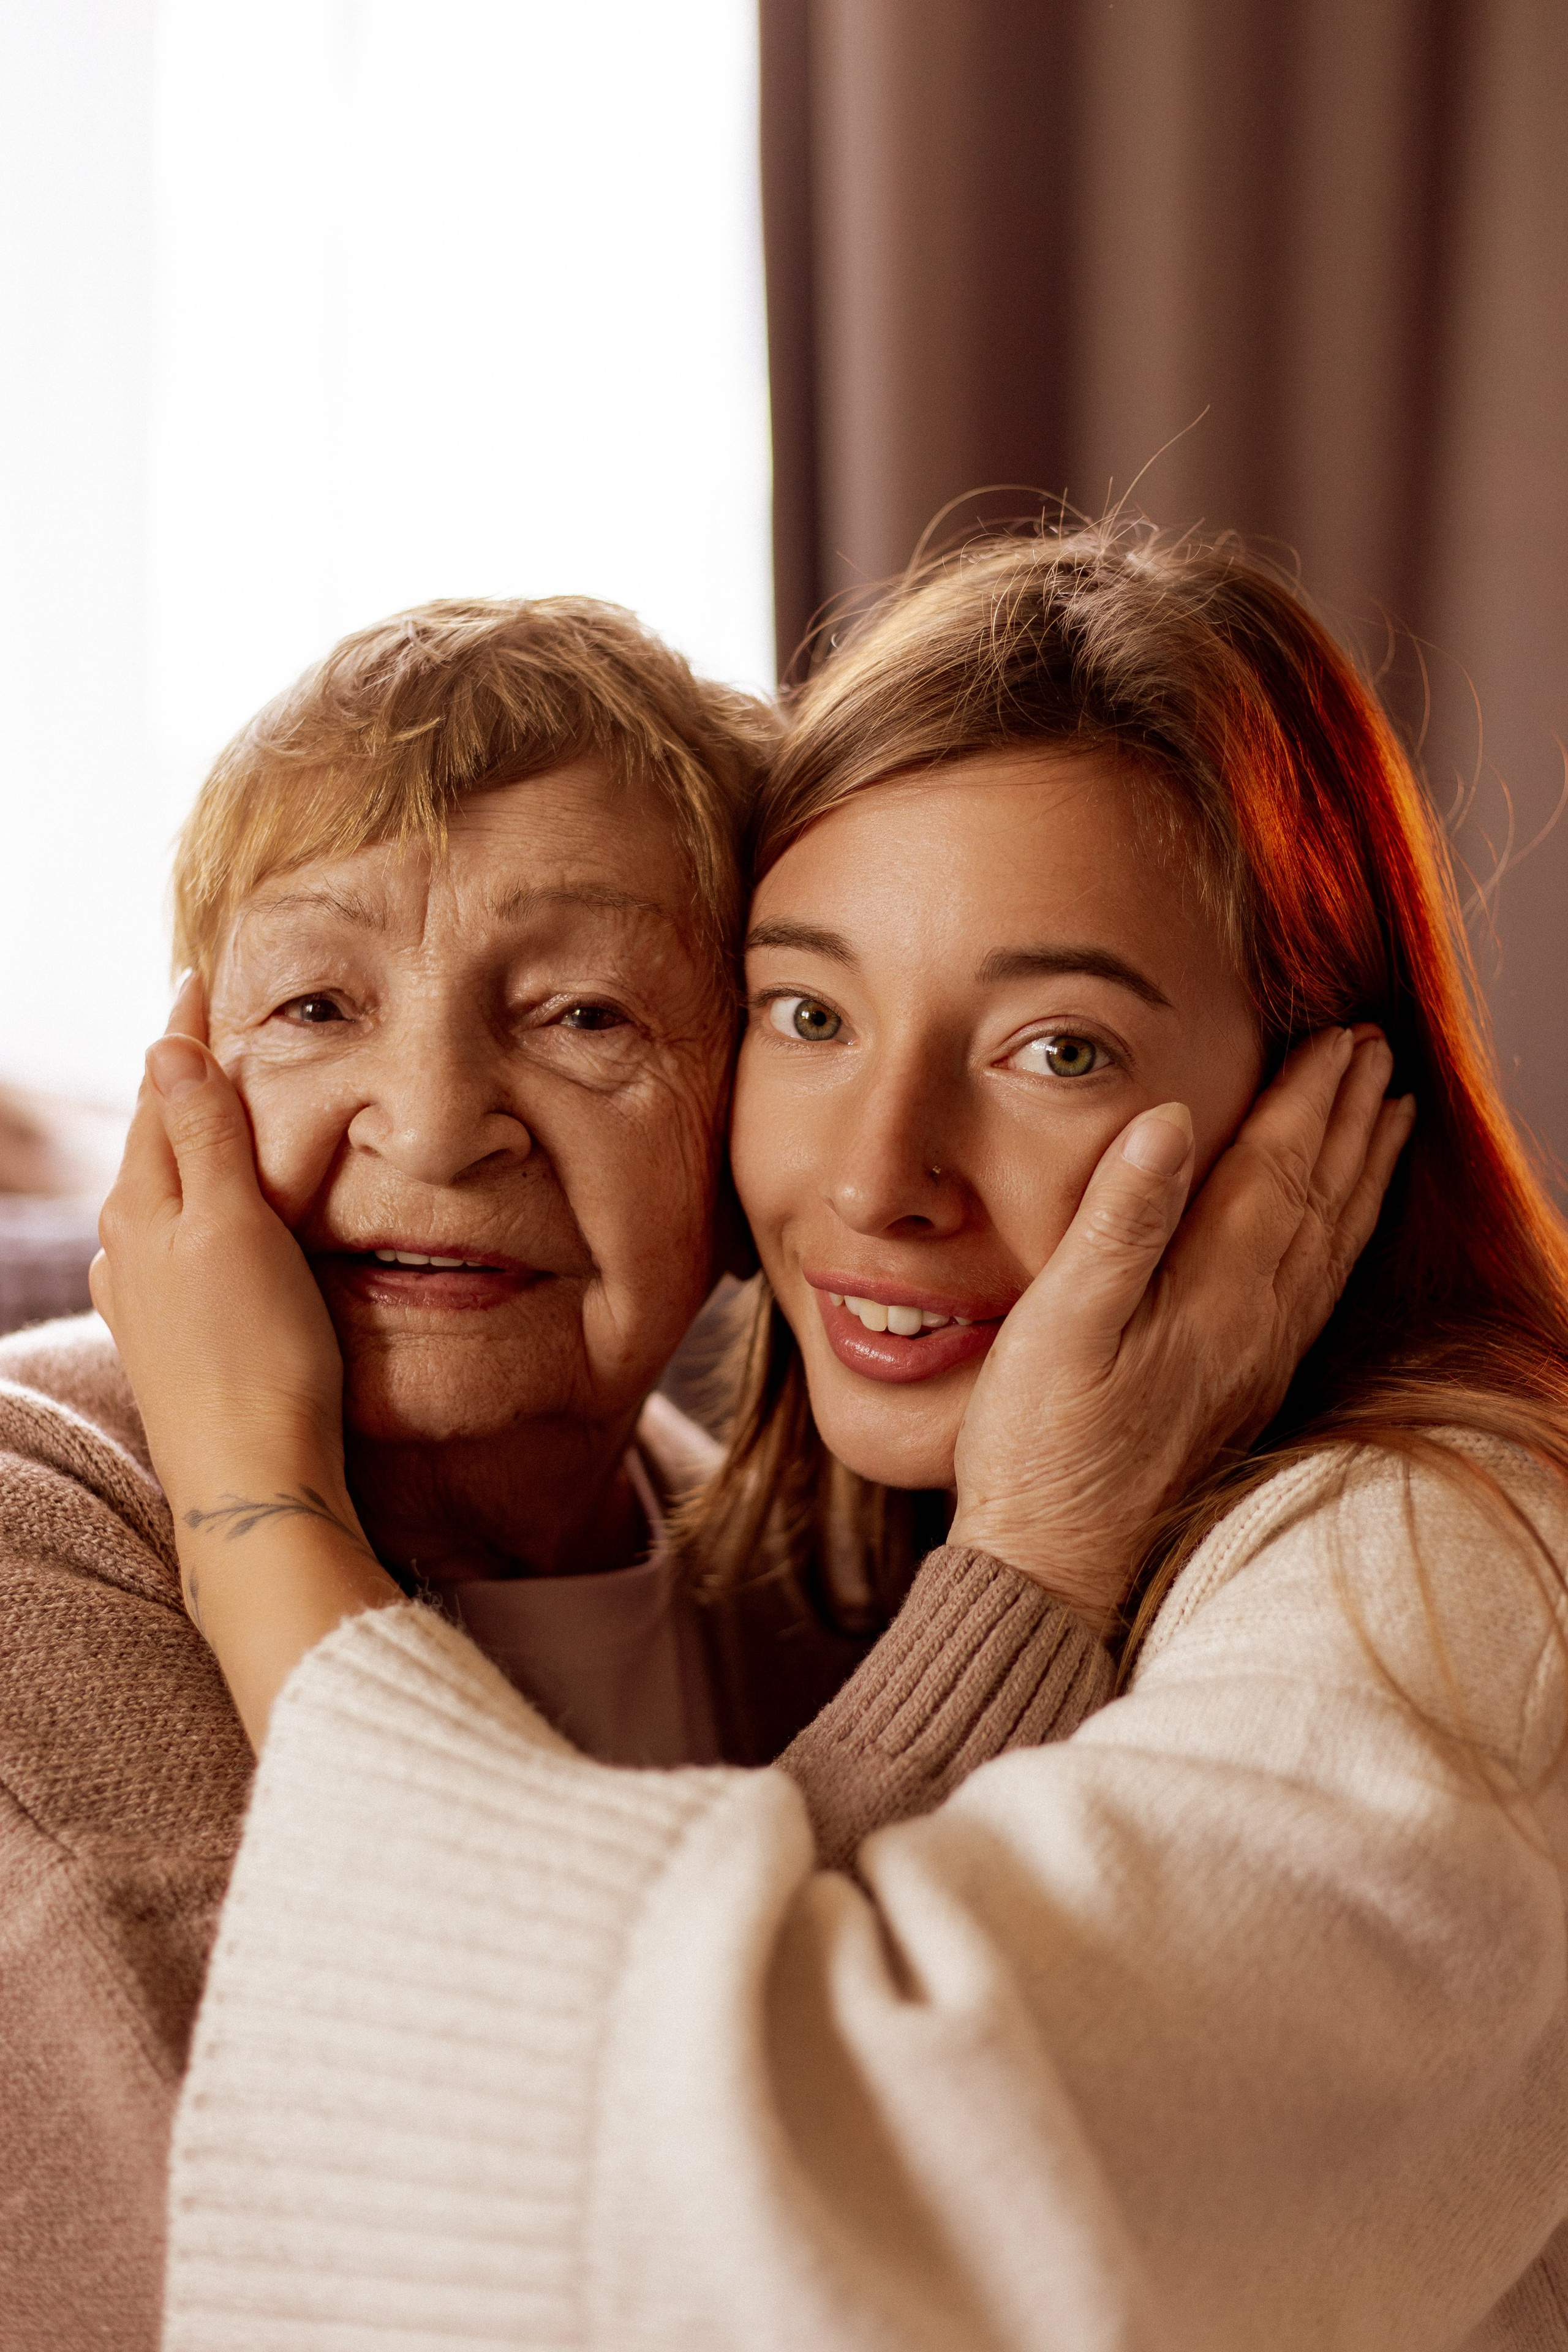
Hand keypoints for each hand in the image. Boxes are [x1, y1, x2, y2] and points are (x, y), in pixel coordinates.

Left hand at [92, 978, 395, 1746]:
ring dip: (185, 1144)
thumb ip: (204, 1136)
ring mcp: (148, 1302)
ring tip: (213, 1108)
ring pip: (162, 1194)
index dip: (182, 1035)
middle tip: (206, 1029)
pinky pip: (177, 1244)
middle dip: (178, 1083)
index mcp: (144, 1208)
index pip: (159, 1094)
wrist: (253, 1486)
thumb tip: (168, 1049)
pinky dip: (197, 1204)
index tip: (197, 976)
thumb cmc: (255, 1356)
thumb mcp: (233, 1226)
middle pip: (153, 1140)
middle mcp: (131, 1251)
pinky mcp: (175, 1345)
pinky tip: (211, 1222)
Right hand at [948, 1027, 1413, 1631]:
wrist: (1056, 1561)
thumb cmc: (1040, 1445)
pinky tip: (1340, 1225)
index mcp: (1213, 1296)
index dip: (1305, 1097)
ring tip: (1388, 1115)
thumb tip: (1169, 1122)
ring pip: (1330, 1242)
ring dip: (1360, 1170)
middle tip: (1374, 1048)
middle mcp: (1254, 1324)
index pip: (1274, 1171)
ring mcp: (1256, 1361)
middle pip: (1319, 1197)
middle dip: (1346, 1116)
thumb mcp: (1059, 1324)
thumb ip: (1118, 1221)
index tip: (1334, 1035)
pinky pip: (1318, 1289)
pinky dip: (1343, 1236)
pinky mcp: (1244, 1390)